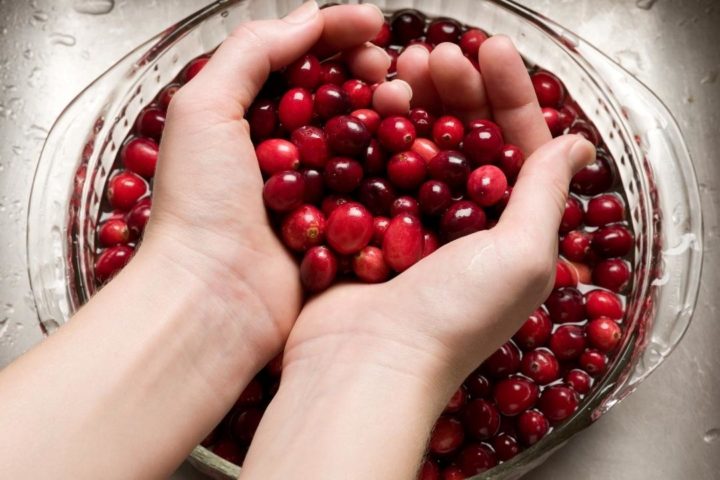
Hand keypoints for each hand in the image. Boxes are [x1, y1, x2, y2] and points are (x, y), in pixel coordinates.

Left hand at [143, 1, 391, 371]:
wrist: (214, 296)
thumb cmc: (199, 204)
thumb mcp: (204, 109)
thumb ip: (251, 52)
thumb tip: (308, 17)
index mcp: (249, 119)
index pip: (300, 63)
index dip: (336, 37)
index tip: (375, 23)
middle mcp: (285, 152)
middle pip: (338, 96)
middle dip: (368, 72)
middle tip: (390, 69)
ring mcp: (316, 190)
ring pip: (364, 138)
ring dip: (388, 115)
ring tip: (405, 102)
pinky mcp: (340, 226)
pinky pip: (376, 187)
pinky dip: (397, 164)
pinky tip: (415, 147)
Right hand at [241, 33, 594, 479]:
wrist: (365, 363)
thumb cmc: (454, 318)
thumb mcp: (522, 256)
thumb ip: (546, 193)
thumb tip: (578, 146)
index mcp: (509, 229)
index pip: (517, 147)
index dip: (508, 97)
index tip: (492, 52)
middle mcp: (463, 223)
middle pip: (464, 139)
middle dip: (455, 90)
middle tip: (435, 53)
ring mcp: (411, 222)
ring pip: (417, 145)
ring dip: (412, 103)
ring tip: (399, 70)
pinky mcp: (367, 224)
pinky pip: (375, 167)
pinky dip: (374, 133)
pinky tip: (369, 103)